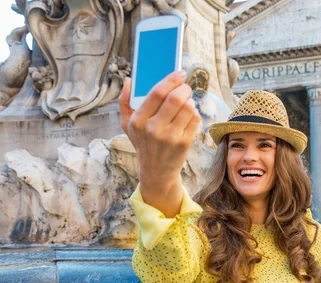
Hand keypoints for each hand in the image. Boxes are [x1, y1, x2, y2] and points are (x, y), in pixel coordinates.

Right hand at [118, 71, 200, 216]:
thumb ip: (125, 102)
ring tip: (186, 102)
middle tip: (185, 87)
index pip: (157, 93)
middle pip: (176, 98)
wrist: (156, 170)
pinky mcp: (184, 143)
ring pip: (188, 107)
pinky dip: (194, 113)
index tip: (180, 73)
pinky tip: (188, 115)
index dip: (171, 79)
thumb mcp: (128, 125)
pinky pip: (195, 119)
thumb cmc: (143, 143)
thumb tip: (128, 81)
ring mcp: (170, 137)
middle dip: (184, 88)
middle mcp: (154, 129)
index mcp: (138, 121)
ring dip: (190, 100)